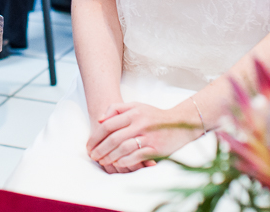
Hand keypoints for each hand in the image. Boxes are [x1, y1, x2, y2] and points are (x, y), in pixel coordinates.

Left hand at [87, 101, 201, 173]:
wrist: (180, 122)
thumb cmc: (154, 115)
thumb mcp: (136, 106)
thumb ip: (117, 109)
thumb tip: (100, 119)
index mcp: (133, 112)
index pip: (108, 125)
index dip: (96, 136)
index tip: (89, 145)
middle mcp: (140, 124)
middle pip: (114, 138)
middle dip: (100, 149)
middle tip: (93, 156)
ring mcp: (148, 137)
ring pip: (123, 148)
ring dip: (110, 156)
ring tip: (102, 161)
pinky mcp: (156, 148)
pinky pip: (136, 156)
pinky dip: (125, 161)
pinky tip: (117, 164)